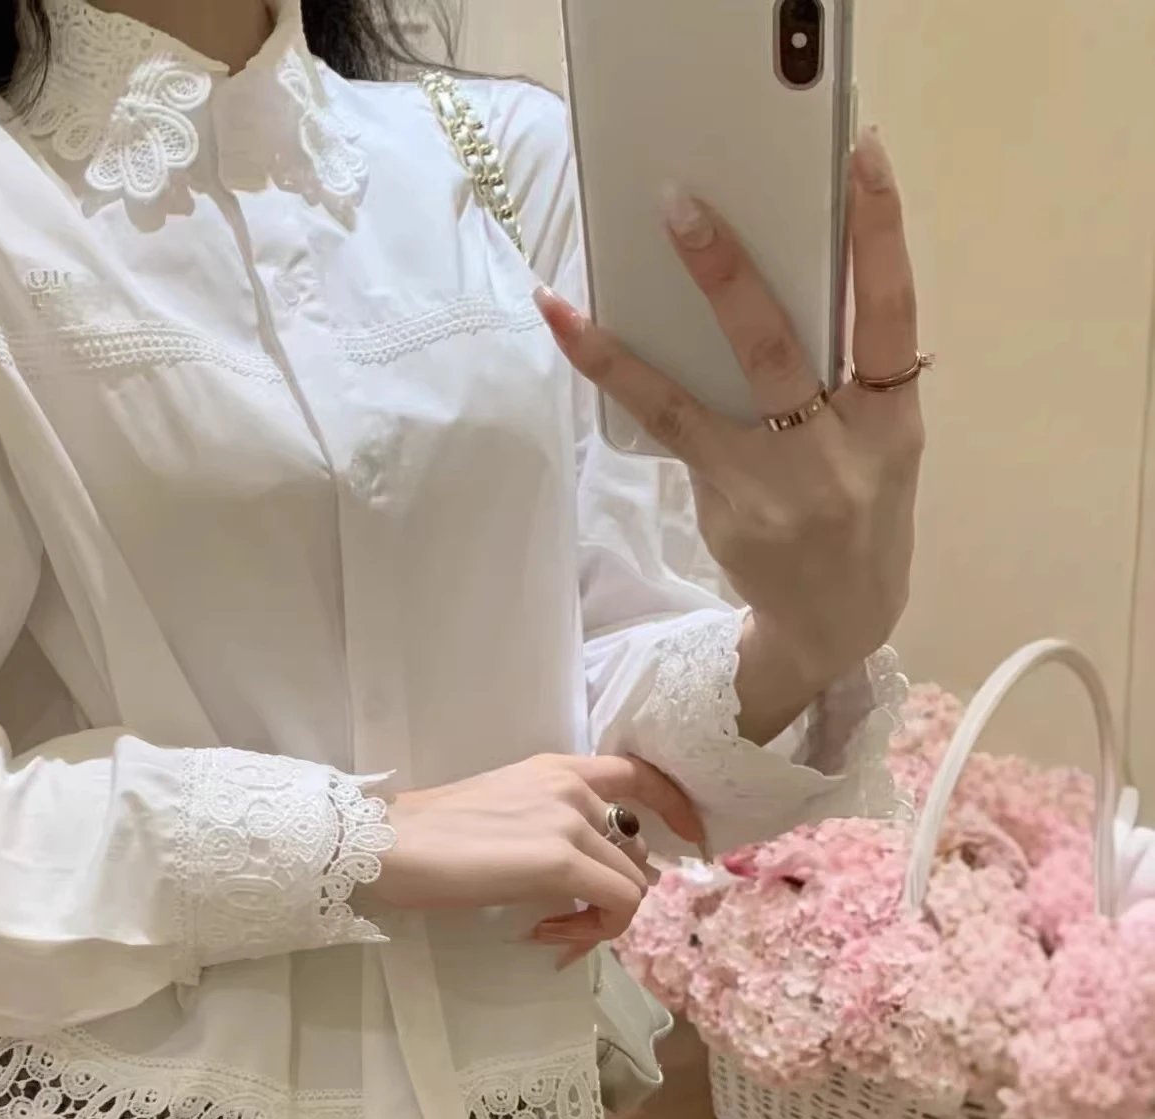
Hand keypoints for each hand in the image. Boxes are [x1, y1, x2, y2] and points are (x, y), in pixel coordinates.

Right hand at [370, 755, 703, 958]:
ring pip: (632, 884)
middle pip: (636, 851)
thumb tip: (582, 870)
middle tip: (566, 925)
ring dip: (599, 921)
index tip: (685, 843)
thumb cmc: (425, 835)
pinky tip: (550, 938)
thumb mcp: (500, 811)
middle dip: (612, 895)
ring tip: (550, 934)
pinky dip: (596, 932)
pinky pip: (619, 905)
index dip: (674, 807)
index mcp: (555, 768)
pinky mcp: (562, 861)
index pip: (639, 774)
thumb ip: (547, 825)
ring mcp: (570, 822)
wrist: (388, 844)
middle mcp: (571, 787)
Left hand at [536, 128, 923, 704]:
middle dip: (730, 272)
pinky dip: (613, 372)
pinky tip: (570, 330)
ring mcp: (775, 479)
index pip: (892, 309)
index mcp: (893, 417)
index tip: (860, 153)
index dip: (880, 231)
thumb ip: (848, 378)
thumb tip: (764, 287)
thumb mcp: (881, 446)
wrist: (837, 622)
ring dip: (634, 340)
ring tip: (576, 289)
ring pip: (701, 389)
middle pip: (781, 345)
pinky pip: (663, 423)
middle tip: (682, 204)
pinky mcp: (725, 499)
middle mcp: (838, 446)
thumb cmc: (858, 513)